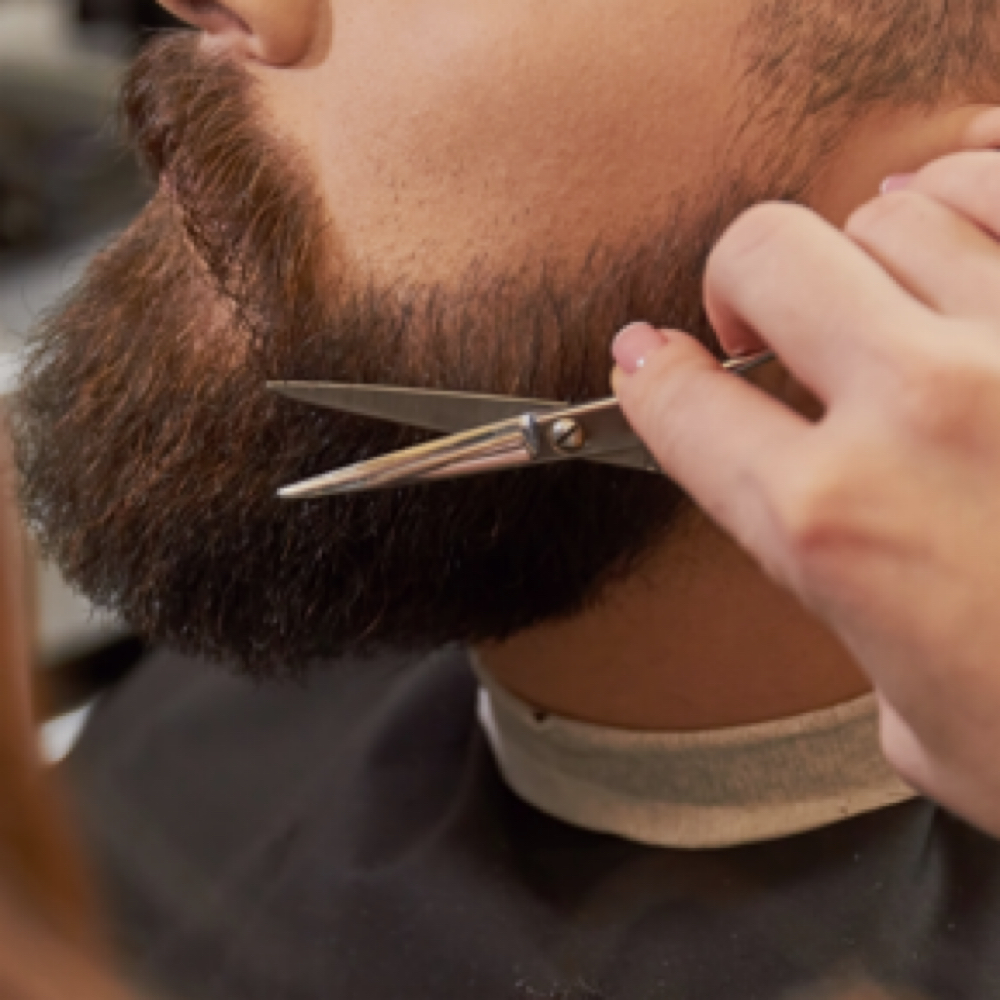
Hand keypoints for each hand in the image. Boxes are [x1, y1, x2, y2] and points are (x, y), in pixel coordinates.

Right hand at [613, 152, 999, 837]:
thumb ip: (855, 616)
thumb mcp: (914, 722)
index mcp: (833, 529)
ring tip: (882, 283)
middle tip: (761, 321)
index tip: (650, 361)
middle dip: (738, 281)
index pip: (683, 407)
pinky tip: (960, 212)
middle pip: (763, 257)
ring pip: (890, 208)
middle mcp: (916, 415)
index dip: (649, 375)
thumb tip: (847, 559)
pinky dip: (970, 181)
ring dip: (866, 245)